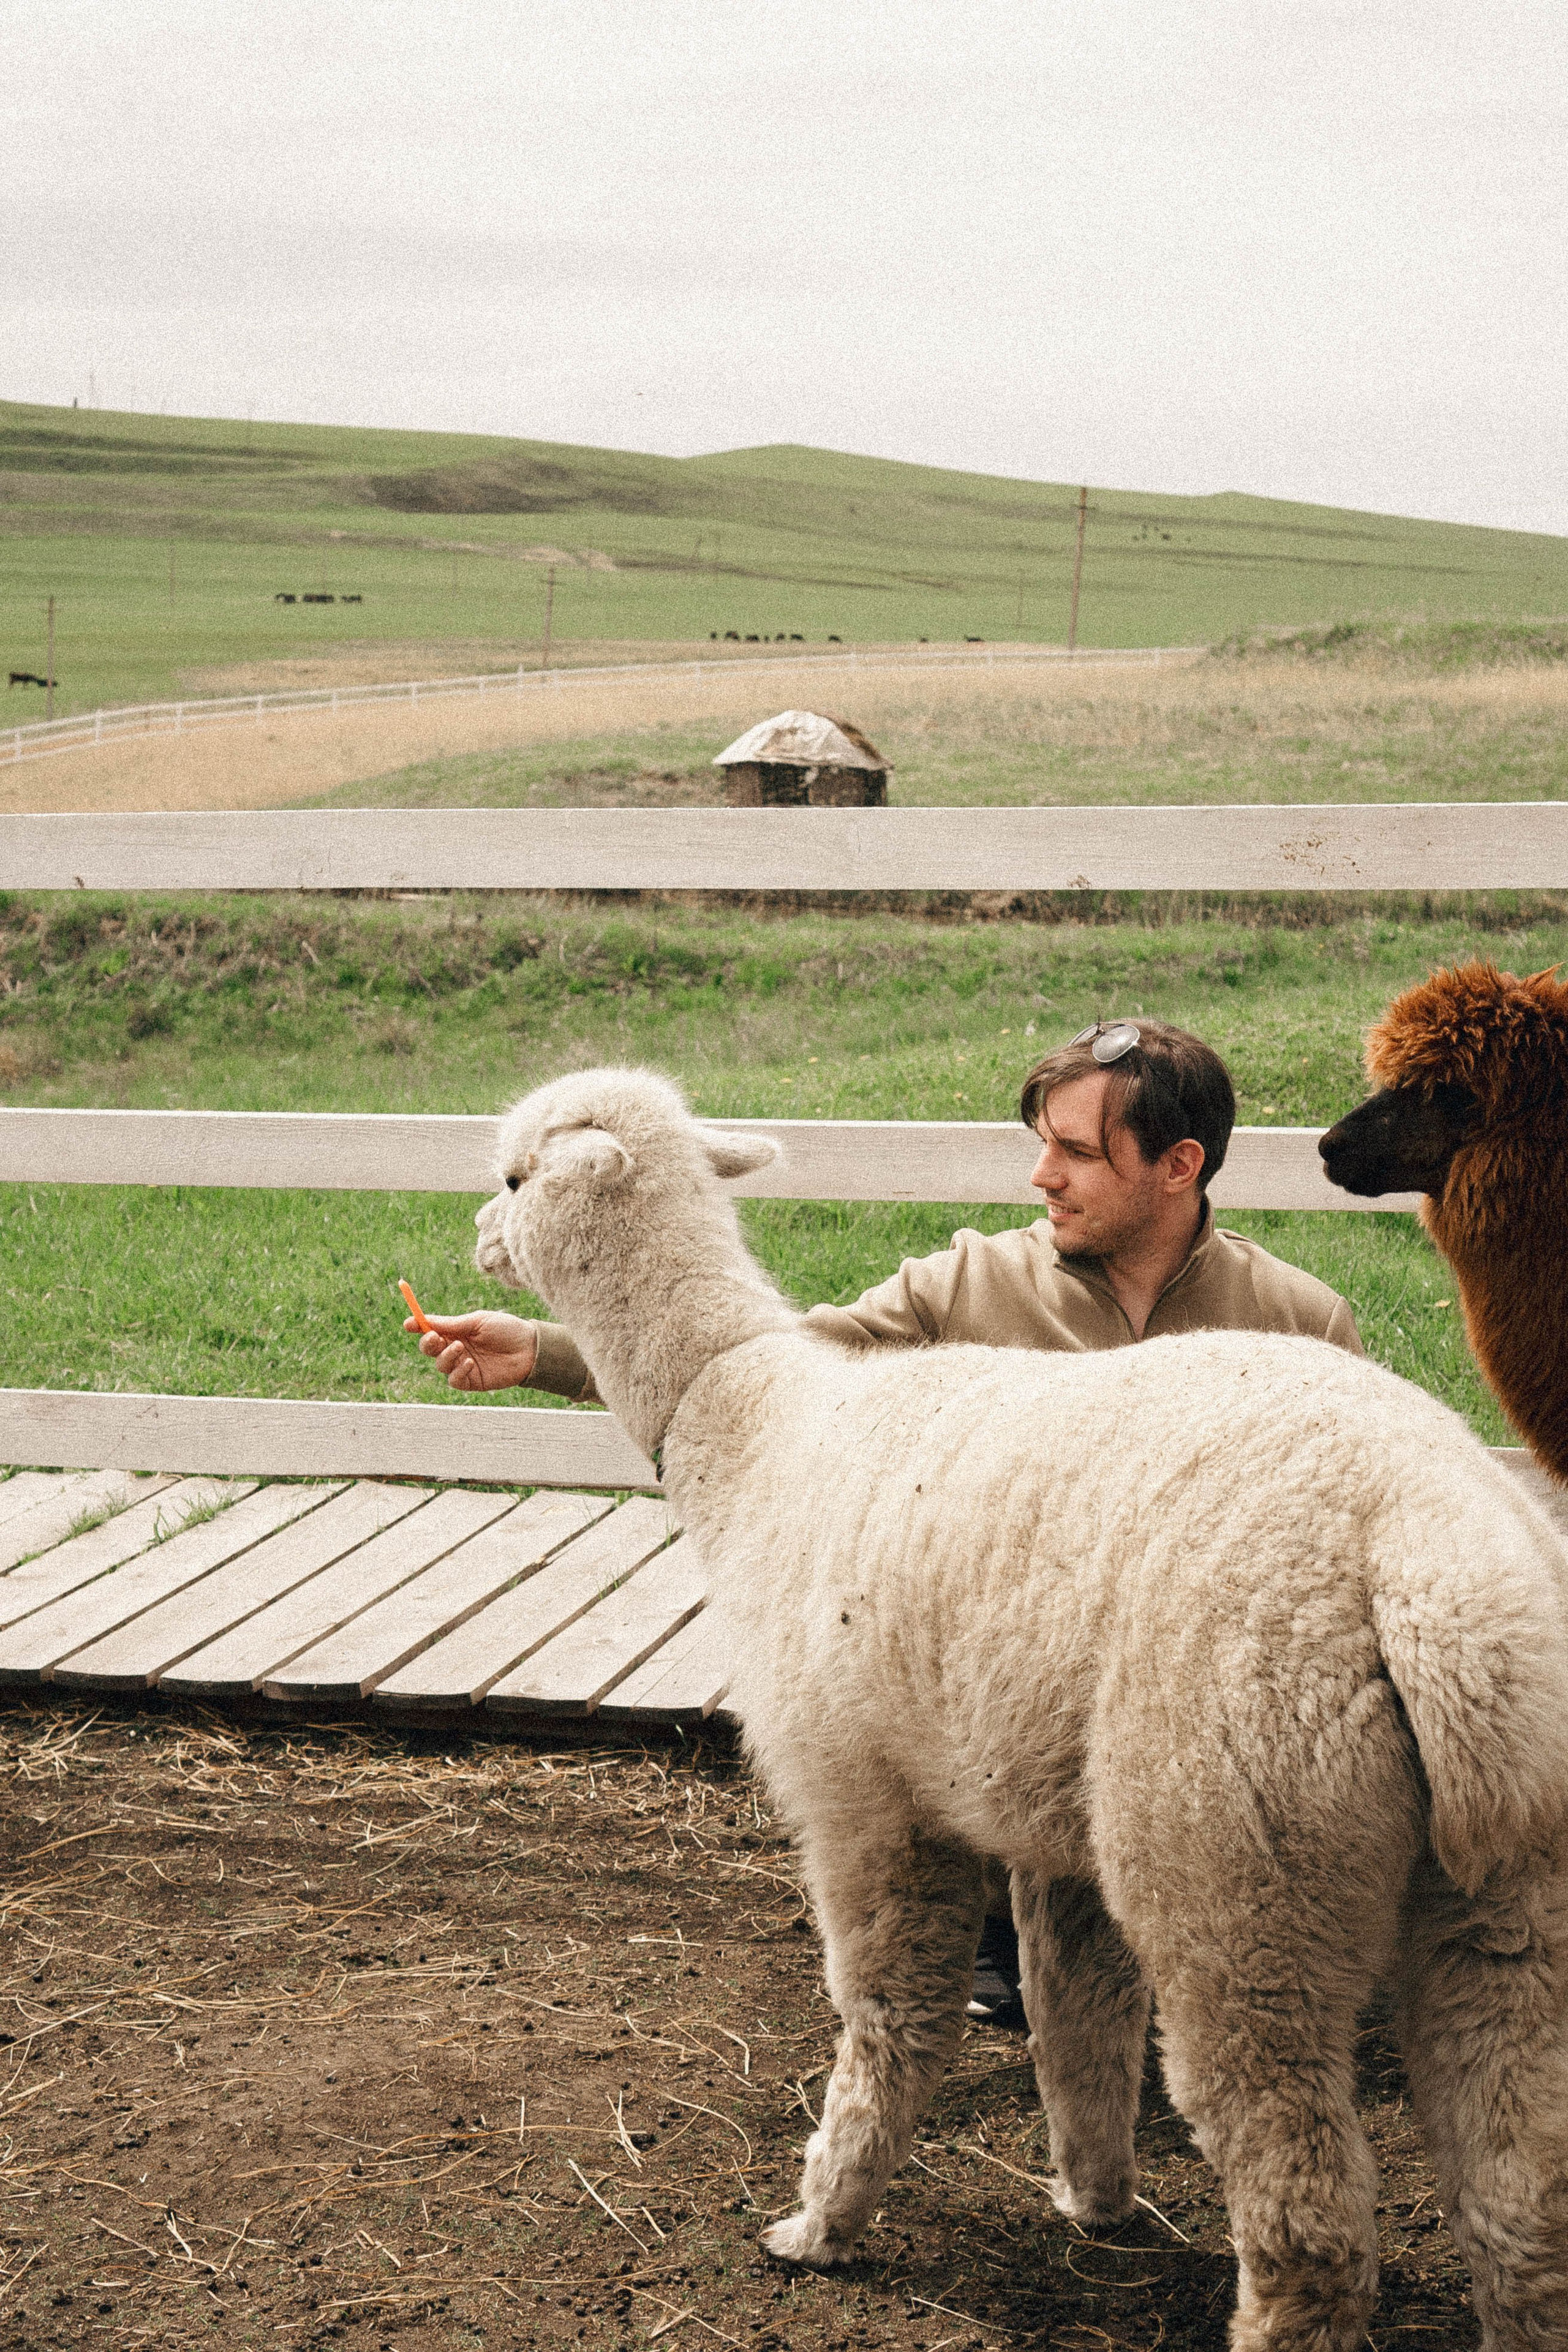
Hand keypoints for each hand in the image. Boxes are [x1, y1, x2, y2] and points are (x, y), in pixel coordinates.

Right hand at [405, 1310, 538, 1393]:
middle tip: (434, 1337)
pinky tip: (469, 1363)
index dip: (417, 1327)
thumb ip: (451, 1323)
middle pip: (429, 1349)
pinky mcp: (471, 1381)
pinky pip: (454, 1380)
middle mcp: (456, 1348)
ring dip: (446, 1356)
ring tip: (461, 1347)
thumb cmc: (506, 1329)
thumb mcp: (478, 1321)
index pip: (430, 1330)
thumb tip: (422, 1319)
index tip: (409, 1323)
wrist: (530, 1348)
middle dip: (428, 1343)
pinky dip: (457, 1371)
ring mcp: (462, 1365)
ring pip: (440, 1365)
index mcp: (456, 1331)